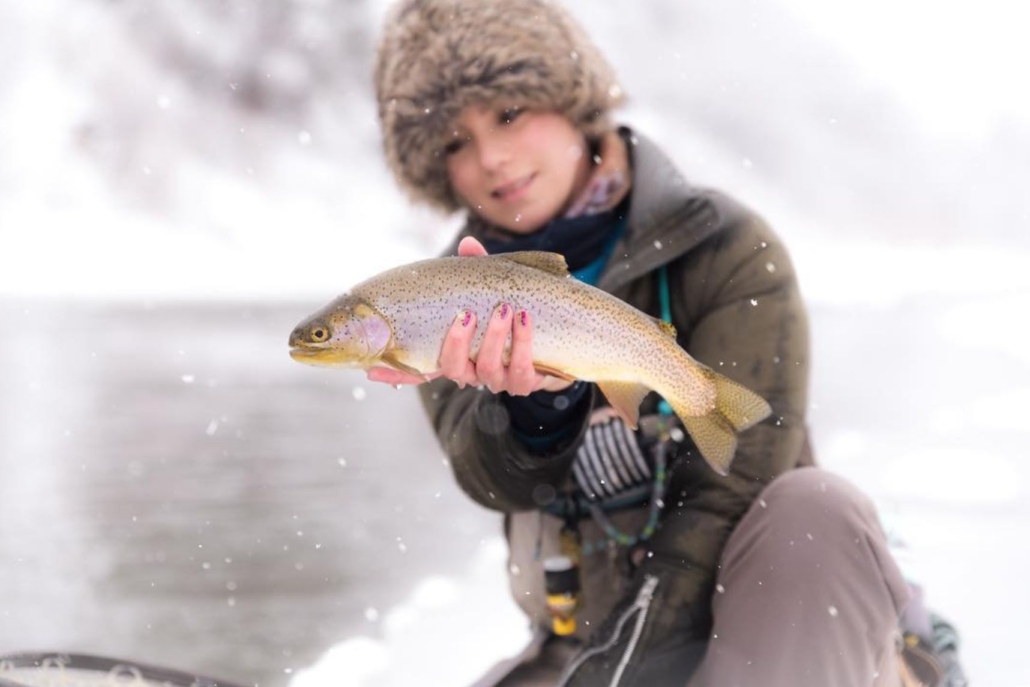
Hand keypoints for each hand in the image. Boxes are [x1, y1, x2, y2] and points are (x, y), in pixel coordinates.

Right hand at [367, 237, 573, 394]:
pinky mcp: (528, 381)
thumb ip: (479, 270)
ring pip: (489, 371)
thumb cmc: (516, 314)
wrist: (560, 339)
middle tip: (466, 314)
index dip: (396, 372)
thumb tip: (468, 244)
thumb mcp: (495, 289)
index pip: (420, 368)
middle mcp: (473, 371)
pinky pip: (523, 370)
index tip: (374, 369)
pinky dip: (523, 344)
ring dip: (496, 339)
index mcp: (457, 354)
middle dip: (458, 343)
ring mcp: (500, 379)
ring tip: (506, 310)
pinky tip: (525, 319)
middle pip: (453, 369)